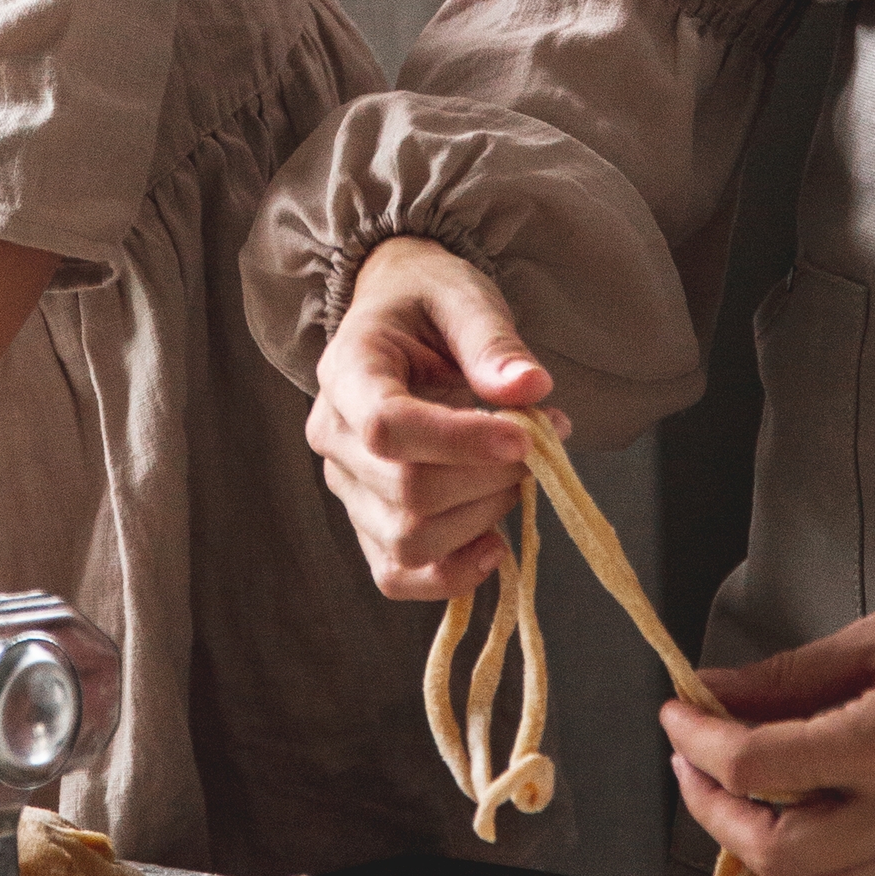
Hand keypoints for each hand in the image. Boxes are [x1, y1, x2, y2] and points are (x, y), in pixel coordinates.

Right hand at [312, 235, 567, 599]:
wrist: (399, 321)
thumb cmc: (429, 305)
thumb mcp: (464, 299)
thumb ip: (493, 343)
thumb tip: (531, 389)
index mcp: (347, 373)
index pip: (387, 427)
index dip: (460, 442)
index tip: (525, 437)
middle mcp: (334, 439)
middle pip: (407, 492)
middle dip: (490, 478)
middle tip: (540, 443)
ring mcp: (347, 489)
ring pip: (408, 541)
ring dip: (481, 519)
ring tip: (516, 477)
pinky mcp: (368, 523)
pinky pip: (396, 576)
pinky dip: (449, 576)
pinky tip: (493, 546)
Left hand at [661, 561, 874, 875]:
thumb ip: (788, 676)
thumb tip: (715, 692)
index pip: (755, 767)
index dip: (696, 743)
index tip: (678, 717)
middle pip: (775, 854)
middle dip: (715, 813)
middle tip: (695, 767)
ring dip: (767, 844)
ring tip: (747, 791)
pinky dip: (829, 848)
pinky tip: (818, 801)